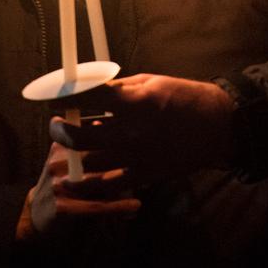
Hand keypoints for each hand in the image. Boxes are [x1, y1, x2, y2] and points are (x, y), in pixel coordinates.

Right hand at [18, 142, 139, 239]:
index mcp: (64, 144)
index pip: (94, 133)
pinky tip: (135, 205)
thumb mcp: (73, 160)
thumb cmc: (63, 184)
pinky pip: (96, 206)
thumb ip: (93, 144)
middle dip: (125, 161)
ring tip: (145, 185)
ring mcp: (60, 184)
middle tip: (148, 164)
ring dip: (126, 186)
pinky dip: (118, 206)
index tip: (141, 138)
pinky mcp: (62, 207)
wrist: (33, 216)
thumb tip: (120, 128)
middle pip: (100, 157)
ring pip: (101, 182)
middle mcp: (60, 161)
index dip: (118, 136)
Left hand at [49, 74, 233, 184]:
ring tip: (70, 147)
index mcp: (133, 101)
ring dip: (74, 155)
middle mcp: (130, 131)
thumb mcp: (150, 81)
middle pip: (79, 137)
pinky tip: (82, 176)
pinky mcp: (143, 176)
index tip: (52, 94)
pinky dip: (92, 182)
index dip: (64, 94)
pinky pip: (108, 186)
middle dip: (60, 130)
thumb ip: (119, 88)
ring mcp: (136, 157)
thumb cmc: (183, 96)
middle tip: (56, 124)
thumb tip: (91, 91)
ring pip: (89, 164)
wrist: (216, 126)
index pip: (87, 97)